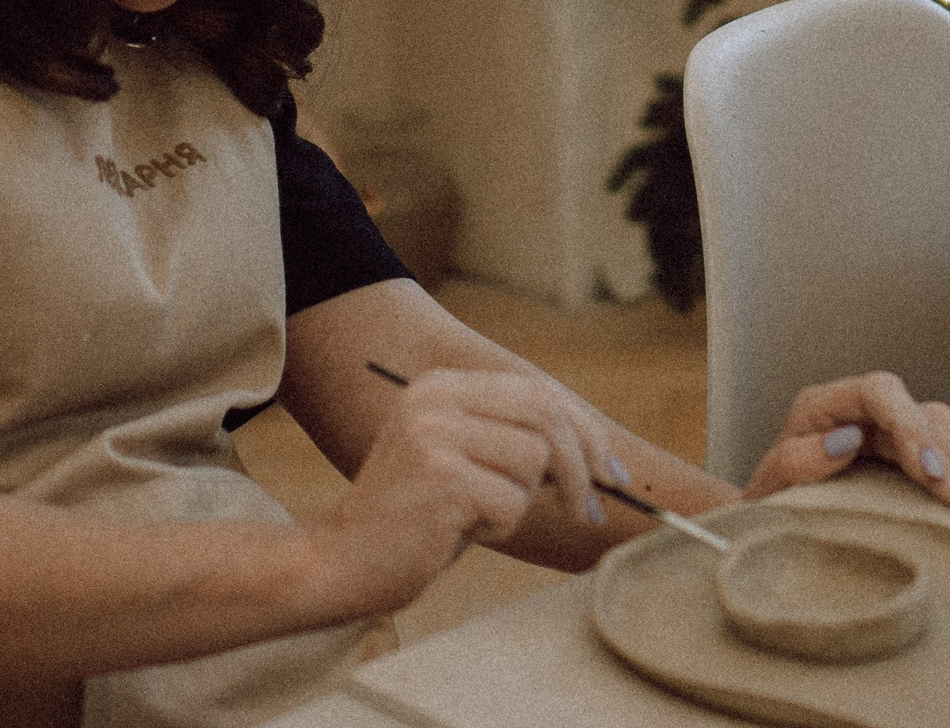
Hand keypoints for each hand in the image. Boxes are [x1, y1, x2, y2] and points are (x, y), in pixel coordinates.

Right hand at [313, 369, 620, 614]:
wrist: (340, 563)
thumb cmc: (413, 522)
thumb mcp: (462, 461)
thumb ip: (512, 440)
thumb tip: (597, 452)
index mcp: (442, 385)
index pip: (539, 391)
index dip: (585, 432)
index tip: (609, 472)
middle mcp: (436, 398)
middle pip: (547, 415)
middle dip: (581, 466)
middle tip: (588, 511)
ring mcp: (436, 434)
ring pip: (534, 461)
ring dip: (520, 503)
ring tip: (476, 517)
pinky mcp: (440, 477)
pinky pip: (511, 503)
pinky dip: (497, 528)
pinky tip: (456, 533)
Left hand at [741, 372, 949, 509]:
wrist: (766, 523)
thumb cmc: (767, 502)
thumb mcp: (771, 484)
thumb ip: (800, 459)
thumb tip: (849, 439)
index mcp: (823, 404)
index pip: (877, 392)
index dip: (909, 424)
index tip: (929, 471)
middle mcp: (858, 410)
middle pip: (914, 410)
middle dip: (944, 451)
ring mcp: (881, 430)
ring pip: (934, 426)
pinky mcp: (900, 454)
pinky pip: (938, 448)